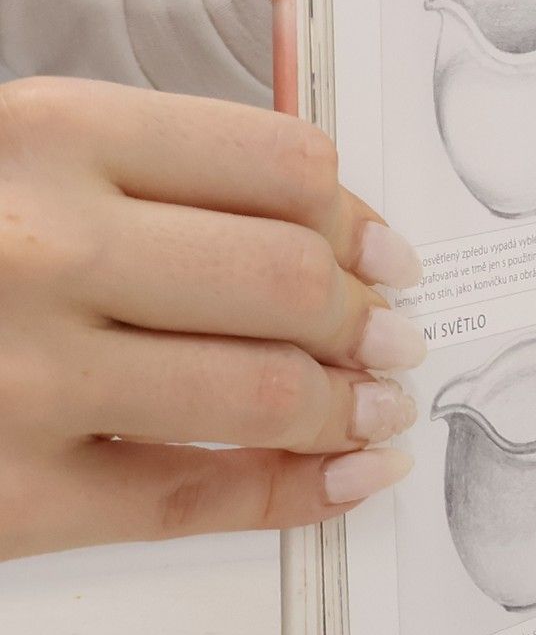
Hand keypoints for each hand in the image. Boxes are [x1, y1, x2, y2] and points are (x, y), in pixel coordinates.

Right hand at [0, 79, 424, 559]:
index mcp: (47, 133)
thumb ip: (152, 174)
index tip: (387, 251)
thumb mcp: (21, 160)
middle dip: (369, 317)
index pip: (279, 165)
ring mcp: (22, 380)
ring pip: (262, 393)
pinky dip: (295, 495)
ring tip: (380, 405)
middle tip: (398, 335)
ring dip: (352, 406)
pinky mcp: (8, 500)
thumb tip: (335, 229)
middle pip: (290, 281)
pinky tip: (343, 481)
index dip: (357, 217)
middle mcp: (41, 248)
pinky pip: (194, 501)